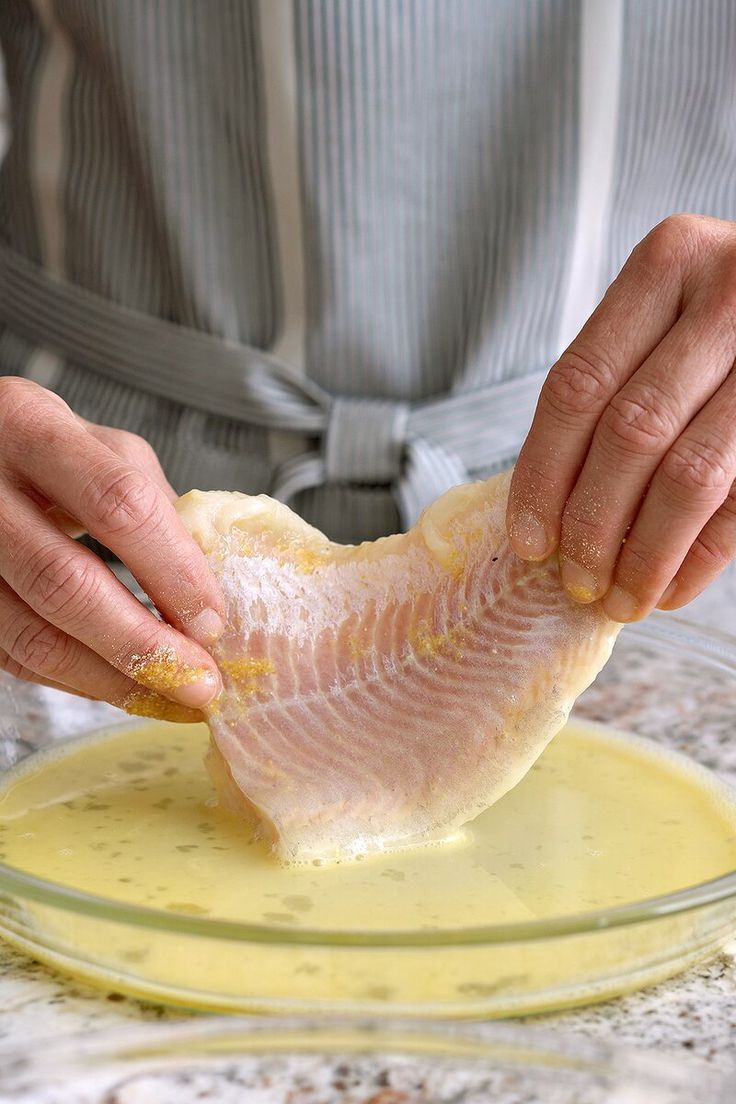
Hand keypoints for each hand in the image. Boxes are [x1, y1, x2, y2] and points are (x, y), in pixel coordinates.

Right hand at [0, 378, 223, 717]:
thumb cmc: (41, 447)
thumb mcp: (97, 446)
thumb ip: (151, 502)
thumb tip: (212, 583)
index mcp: (33, 428)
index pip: (118, 504)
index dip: (173, 570)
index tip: (212, 620)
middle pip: (67, 582)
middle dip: (144, 644)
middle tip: (199, 682)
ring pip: (33, 635)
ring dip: (111, 680)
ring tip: (169, 697)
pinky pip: (14, 656)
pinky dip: (75, 680)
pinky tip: (121, 685)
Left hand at [507, 214, 735, 621]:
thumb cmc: (723, 315)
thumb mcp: (667, 313)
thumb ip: (615, 384)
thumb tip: (548, 514)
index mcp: (667, 265)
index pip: (579, 385)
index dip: (543, 473)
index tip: (528, 539)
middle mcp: (728, 296)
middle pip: (630, 433)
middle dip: (594, 523)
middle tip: (575, 580)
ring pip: (689, 474)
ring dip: (646, 553)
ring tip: (620, 597)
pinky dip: (700, 556)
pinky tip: (669, 587)